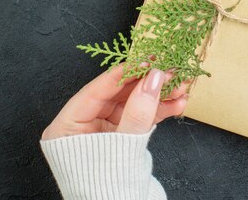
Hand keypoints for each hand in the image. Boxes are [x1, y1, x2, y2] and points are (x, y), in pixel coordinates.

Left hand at [42, 64, 188, 139]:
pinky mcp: (122, 138)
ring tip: (181, 86)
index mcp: (66, 127)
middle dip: (147, 84)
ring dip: (158, 96)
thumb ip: (138, 111)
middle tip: (169, 70)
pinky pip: (140, 119)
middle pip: (117, 95)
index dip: (122, 74)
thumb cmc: (108, 187)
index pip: (95, 91)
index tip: (145, 60)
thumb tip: (154, 78)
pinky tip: (178, 103)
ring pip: (132, 104)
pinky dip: (159, 112)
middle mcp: (83, 126)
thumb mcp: (123, 146)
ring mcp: (103, 132)